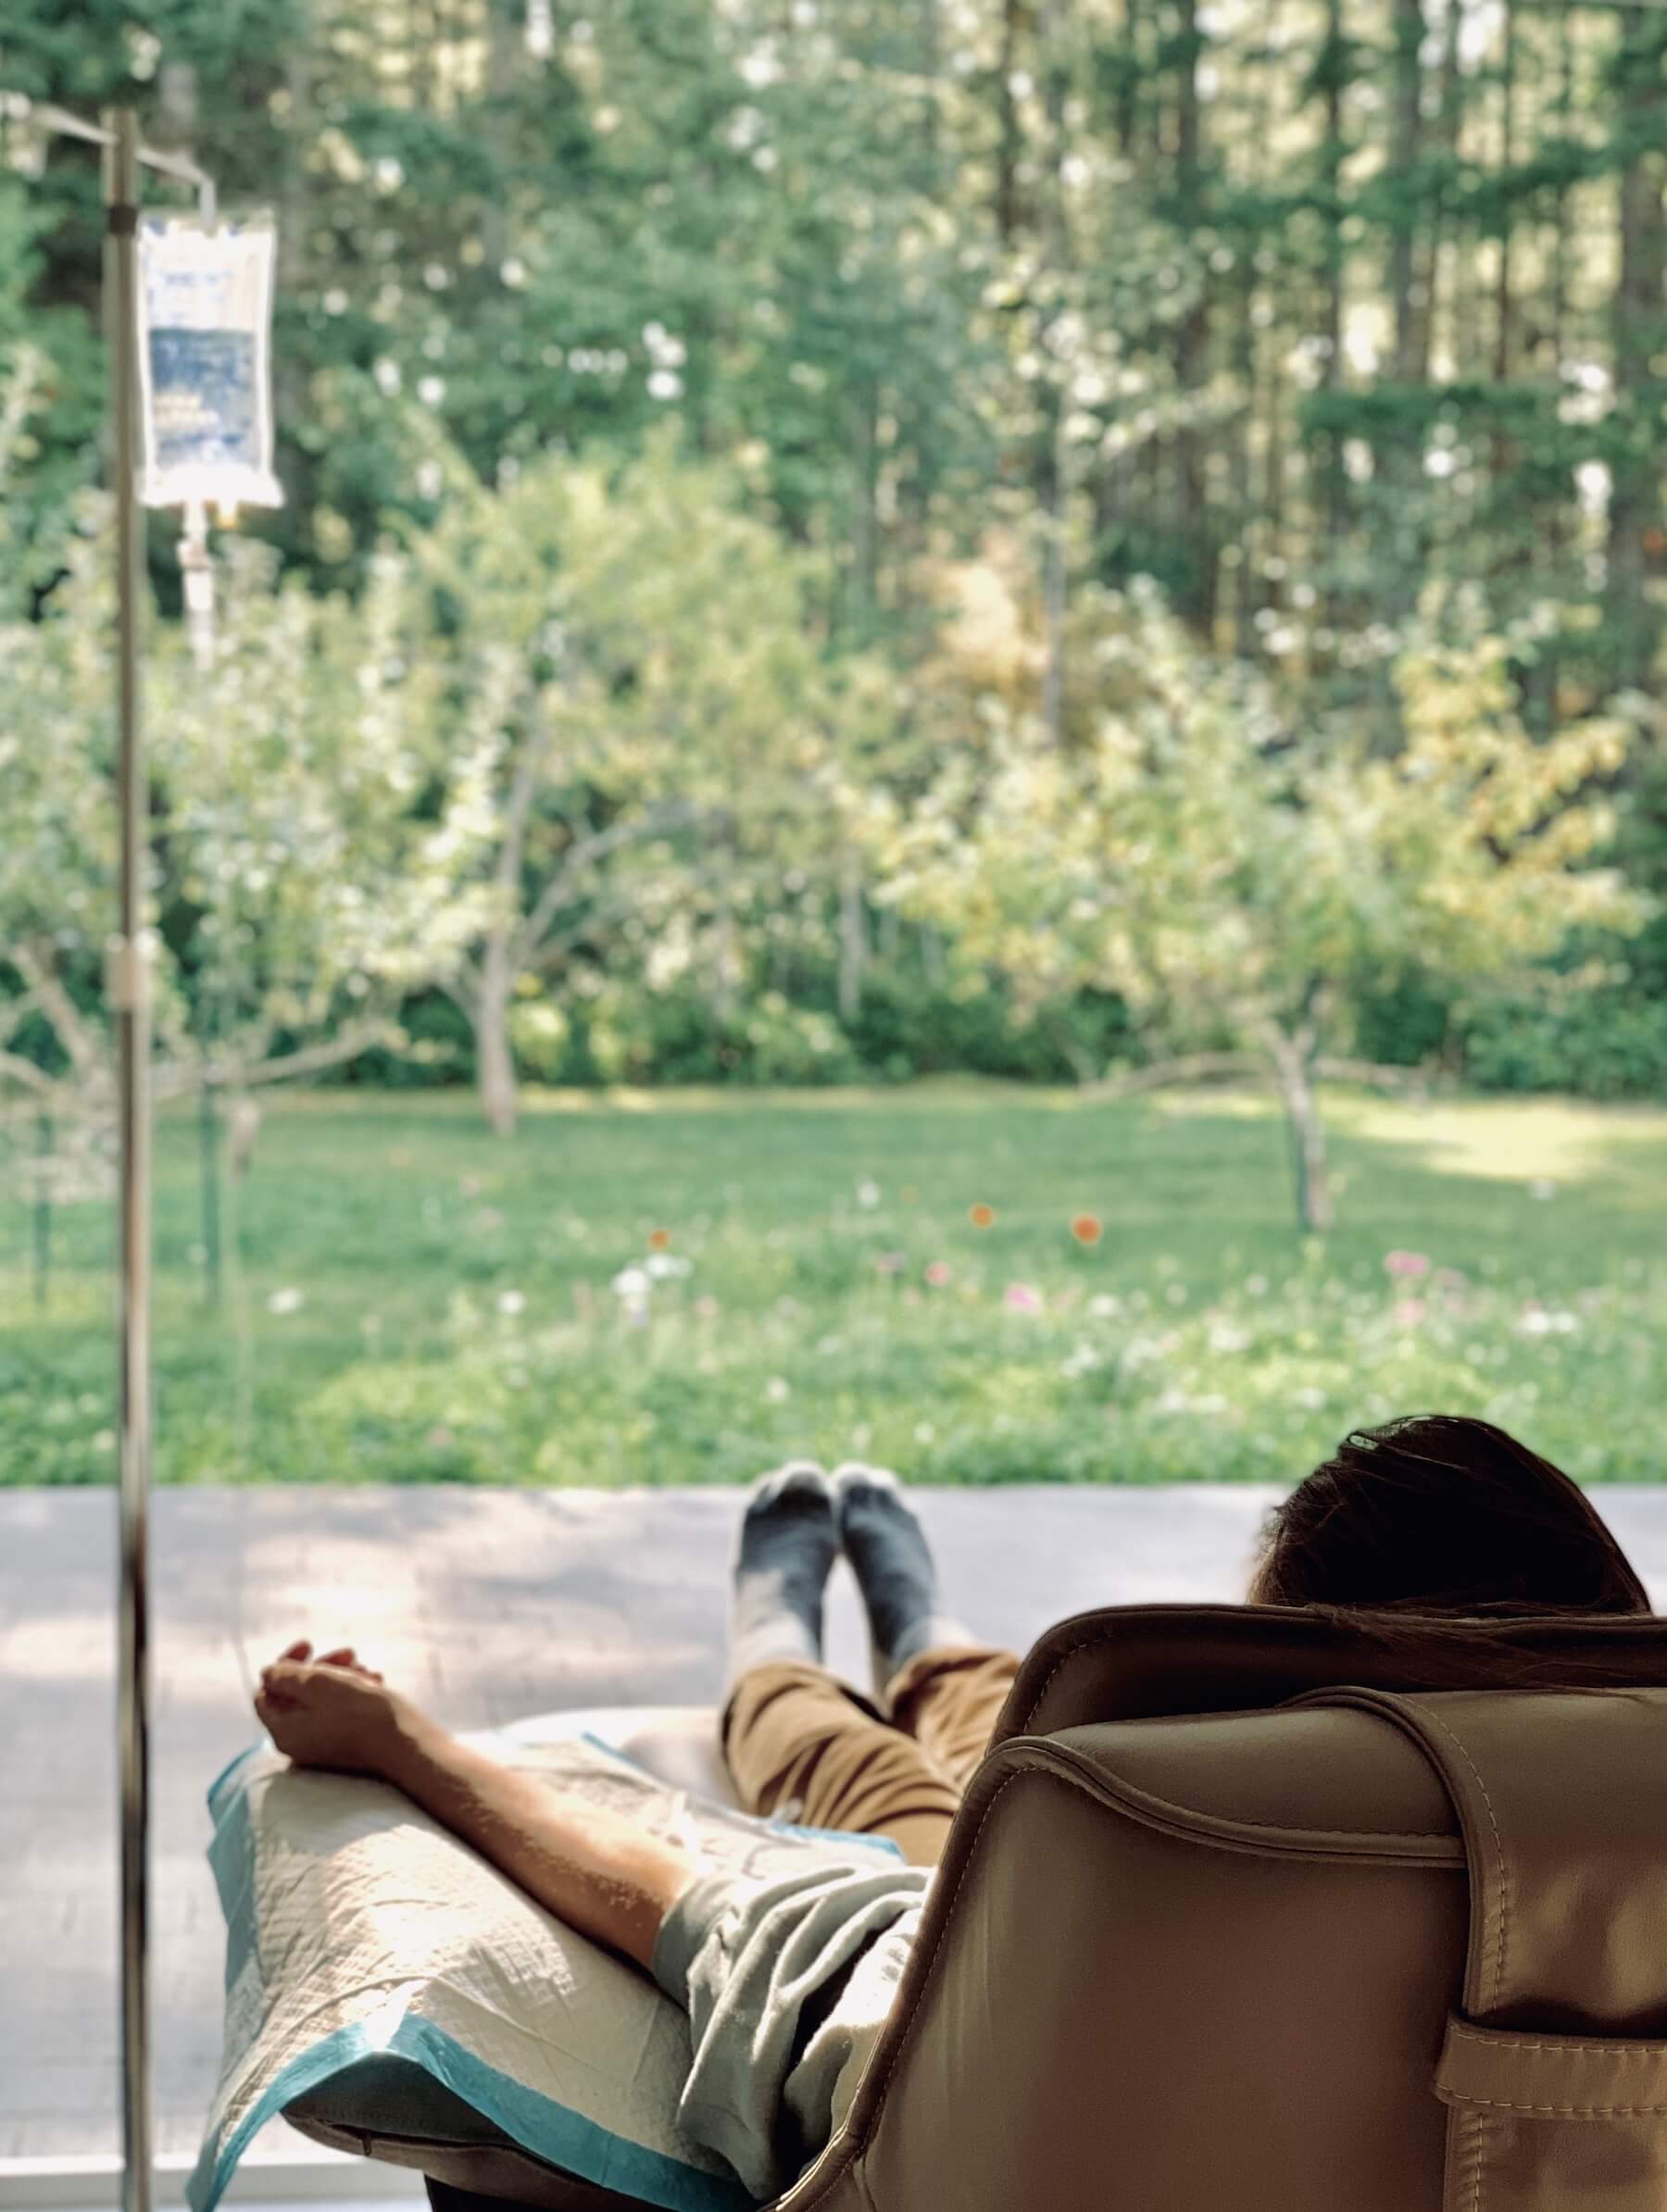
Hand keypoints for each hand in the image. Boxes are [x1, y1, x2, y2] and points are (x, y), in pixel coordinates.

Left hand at [254, 1639, 411, 1777]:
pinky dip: (354, 1693)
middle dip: (322, 1667)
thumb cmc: (360, 1713)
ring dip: (342, 1677)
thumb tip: (266, 1673)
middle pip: (296, 1694)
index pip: (267, 1691)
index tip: (310, 1644)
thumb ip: (286, 1677)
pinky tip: (376, 1683)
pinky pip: (339, 1712)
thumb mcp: (318, 1685)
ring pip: (322, 1700)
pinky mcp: (344, 1745)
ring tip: (368, 1671)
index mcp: (283, 1731)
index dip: (285, 1664)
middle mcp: (298, 1743)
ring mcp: (321, 1746)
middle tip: (350, 1652)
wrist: (405, 1745)